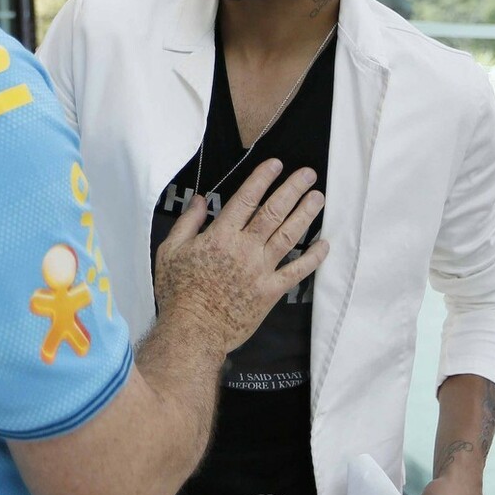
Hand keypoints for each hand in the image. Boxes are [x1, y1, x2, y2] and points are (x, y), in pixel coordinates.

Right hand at [154, 158, 327, 354]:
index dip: (262, 179)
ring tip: (318, 197)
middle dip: (292, 190)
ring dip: (305, 214)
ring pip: (289, 236)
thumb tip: (199, 199)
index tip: (276, 164)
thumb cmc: (178, 291)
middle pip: (273, 212)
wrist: (193, 331)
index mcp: (220, 236)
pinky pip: (297, 271)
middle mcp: (245, 249)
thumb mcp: (171, 251)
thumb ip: (187, 223)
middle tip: (308, 174)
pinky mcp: (271, 292)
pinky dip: (313, 258)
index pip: (246, 199)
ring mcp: (261, 270)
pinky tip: (324, 244)